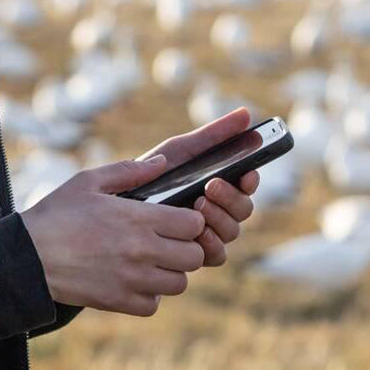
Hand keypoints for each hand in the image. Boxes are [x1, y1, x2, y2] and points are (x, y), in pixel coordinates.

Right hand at [20, 155, 206, 316]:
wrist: (27, 256)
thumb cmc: (56, 213)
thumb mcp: (88, 181)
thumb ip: (129, 170)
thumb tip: (163, 162)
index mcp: (138, 217)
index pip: (193, 224)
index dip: (190, 220)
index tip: (176, 220)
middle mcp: (141, 249)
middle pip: (194, 256)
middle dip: (186, 248)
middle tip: (167, 242)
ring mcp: (132, 279)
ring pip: (179, 283)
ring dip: (169, 272)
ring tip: (150, 262)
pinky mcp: (119, 301)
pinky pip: (153, 304)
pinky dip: (149, 295)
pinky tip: (133, 280)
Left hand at [138, 107, 260, 265]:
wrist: (118, 201)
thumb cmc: (153, 172)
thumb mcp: (180, 150)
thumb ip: (213, 134)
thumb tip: (246, 113)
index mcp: (219, 184)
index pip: (246, 184)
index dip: (251, 180)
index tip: (246, 173)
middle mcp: (218, 210)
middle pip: (243, 209)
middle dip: (232, 197)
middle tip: (210, 186)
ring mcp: (207, 233)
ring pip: (232, 232)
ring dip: (221, 218)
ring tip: (198, 203)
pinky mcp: (193, 254)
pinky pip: (216, 255)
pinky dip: (211, 243)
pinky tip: (197, 233)